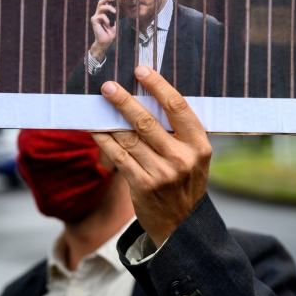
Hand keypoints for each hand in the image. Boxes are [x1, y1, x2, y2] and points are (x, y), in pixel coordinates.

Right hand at [90, 0, 116, 62]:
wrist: (106, 42)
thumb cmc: (110, 34)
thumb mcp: (116, 23)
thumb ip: (116, 16)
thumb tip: (120, 9)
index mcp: (103, 14)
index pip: (104, 2)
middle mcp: (98, 14)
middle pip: (101, 1)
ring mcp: (96, 17)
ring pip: (101, 7)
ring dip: (109, 8)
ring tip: (115, 11)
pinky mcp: (94, 20)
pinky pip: (101, 16)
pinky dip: (107, 20)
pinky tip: (108, 25)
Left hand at [91, 66, 211, 247]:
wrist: (182, 224)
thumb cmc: (186, 182)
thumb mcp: (195, 157)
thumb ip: (179, 132)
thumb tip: (147, 97)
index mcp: (199, 145)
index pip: (177, 107)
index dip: (158, 86)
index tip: (141, 70)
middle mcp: (182, 158)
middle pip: (147, 121)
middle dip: (124, 100)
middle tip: (108, 86)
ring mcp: (161, 173)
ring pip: (129, 138)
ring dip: (110, 119)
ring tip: (98, 104)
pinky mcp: (142, 185)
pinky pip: (118, 156)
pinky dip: (105, 140)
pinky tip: (96, 128)